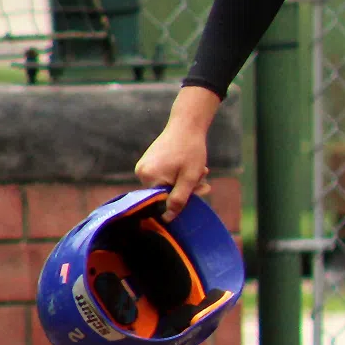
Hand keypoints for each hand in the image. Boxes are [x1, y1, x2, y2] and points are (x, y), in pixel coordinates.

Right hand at [135, 85, 220, 213]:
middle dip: (187, 188)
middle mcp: (141, 173)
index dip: (182, 199)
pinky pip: (163, 175)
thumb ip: (179, 199)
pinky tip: (189, 165)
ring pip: (166, 184)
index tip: (199, 190)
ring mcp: (143, 167)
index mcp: (149, 178)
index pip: (163, 202)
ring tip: (200, 169)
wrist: (187, 124)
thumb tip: (167, 220)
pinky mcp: (148, 162)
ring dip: (184, 180)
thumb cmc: (191, 150)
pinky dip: (178, 174)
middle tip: (204, 177)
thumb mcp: (190, 177)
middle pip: (165, 192)